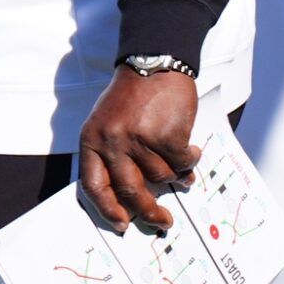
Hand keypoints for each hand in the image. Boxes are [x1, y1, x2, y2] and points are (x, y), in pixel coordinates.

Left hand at [78, 68, 198, 231]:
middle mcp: (112, 142)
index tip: (122, 223)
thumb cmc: (131, 94)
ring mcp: (138, 139)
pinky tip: (191, 151)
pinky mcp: (165, 135)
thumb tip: (127, 196)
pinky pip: (181, 162)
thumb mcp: (106, 121)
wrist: (153, 60)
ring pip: (160, 176)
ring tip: (181, 168)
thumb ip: (110, 154)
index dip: (107, 209)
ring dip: (175, 176)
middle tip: (162, 221)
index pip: (94, 185)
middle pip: (130, 191)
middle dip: (148, 212)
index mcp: (92, 139)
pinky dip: (189, 161)